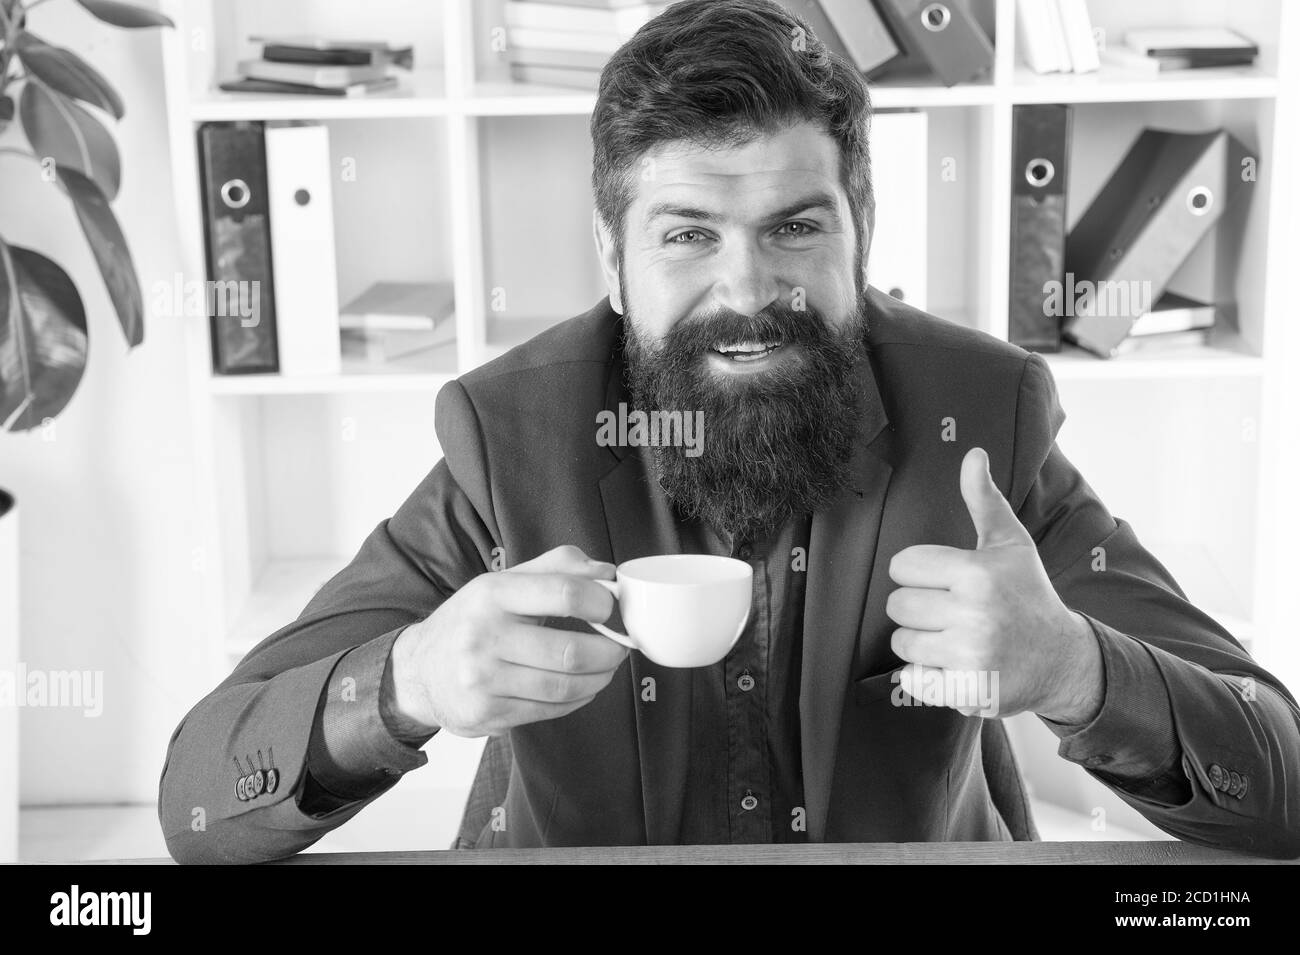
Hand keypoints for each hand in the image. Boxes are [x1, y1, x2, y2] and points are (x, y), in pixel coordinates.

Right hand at [385, 545, 626, 736]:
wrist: (418, 670)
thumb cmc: (473, 620)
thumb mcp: (503, 582)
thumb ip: (557, 568)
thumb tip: (608, 574)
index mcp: (491, 593)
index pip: (563, 592)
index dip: (601, 602)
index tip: (615, 609)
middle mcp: (483, 636)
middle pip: (570, 651)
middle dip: (610, 651)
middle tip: (622, 646)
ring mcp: (483, 680)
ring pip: (564, 686)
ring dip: (600, 678)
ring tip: (607, 667)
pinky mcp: (487, 714)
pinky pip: (550, 710)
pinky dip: (578, 699)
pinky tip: (583, 687)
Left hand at [885, 447, 1102, 720]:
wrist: (1063, 659)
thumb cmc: (1027, 595)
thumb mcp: (1010, 545)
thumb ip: (984, 501)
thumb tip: (973, 454)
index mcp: (977, 573)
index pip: (902, 565)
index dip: (916, 572)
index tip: (940, 580)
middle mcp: (973, 614)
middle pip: (897, 606)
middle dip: (916, 609)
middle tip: (946, 612)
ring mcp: (969, 656)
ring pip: (901, 644)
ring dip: (919, 643)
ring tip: (950, 638)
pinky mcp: (965, 691)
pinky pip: (912, 680)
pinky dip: (925, 676)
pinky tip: (952, 665)